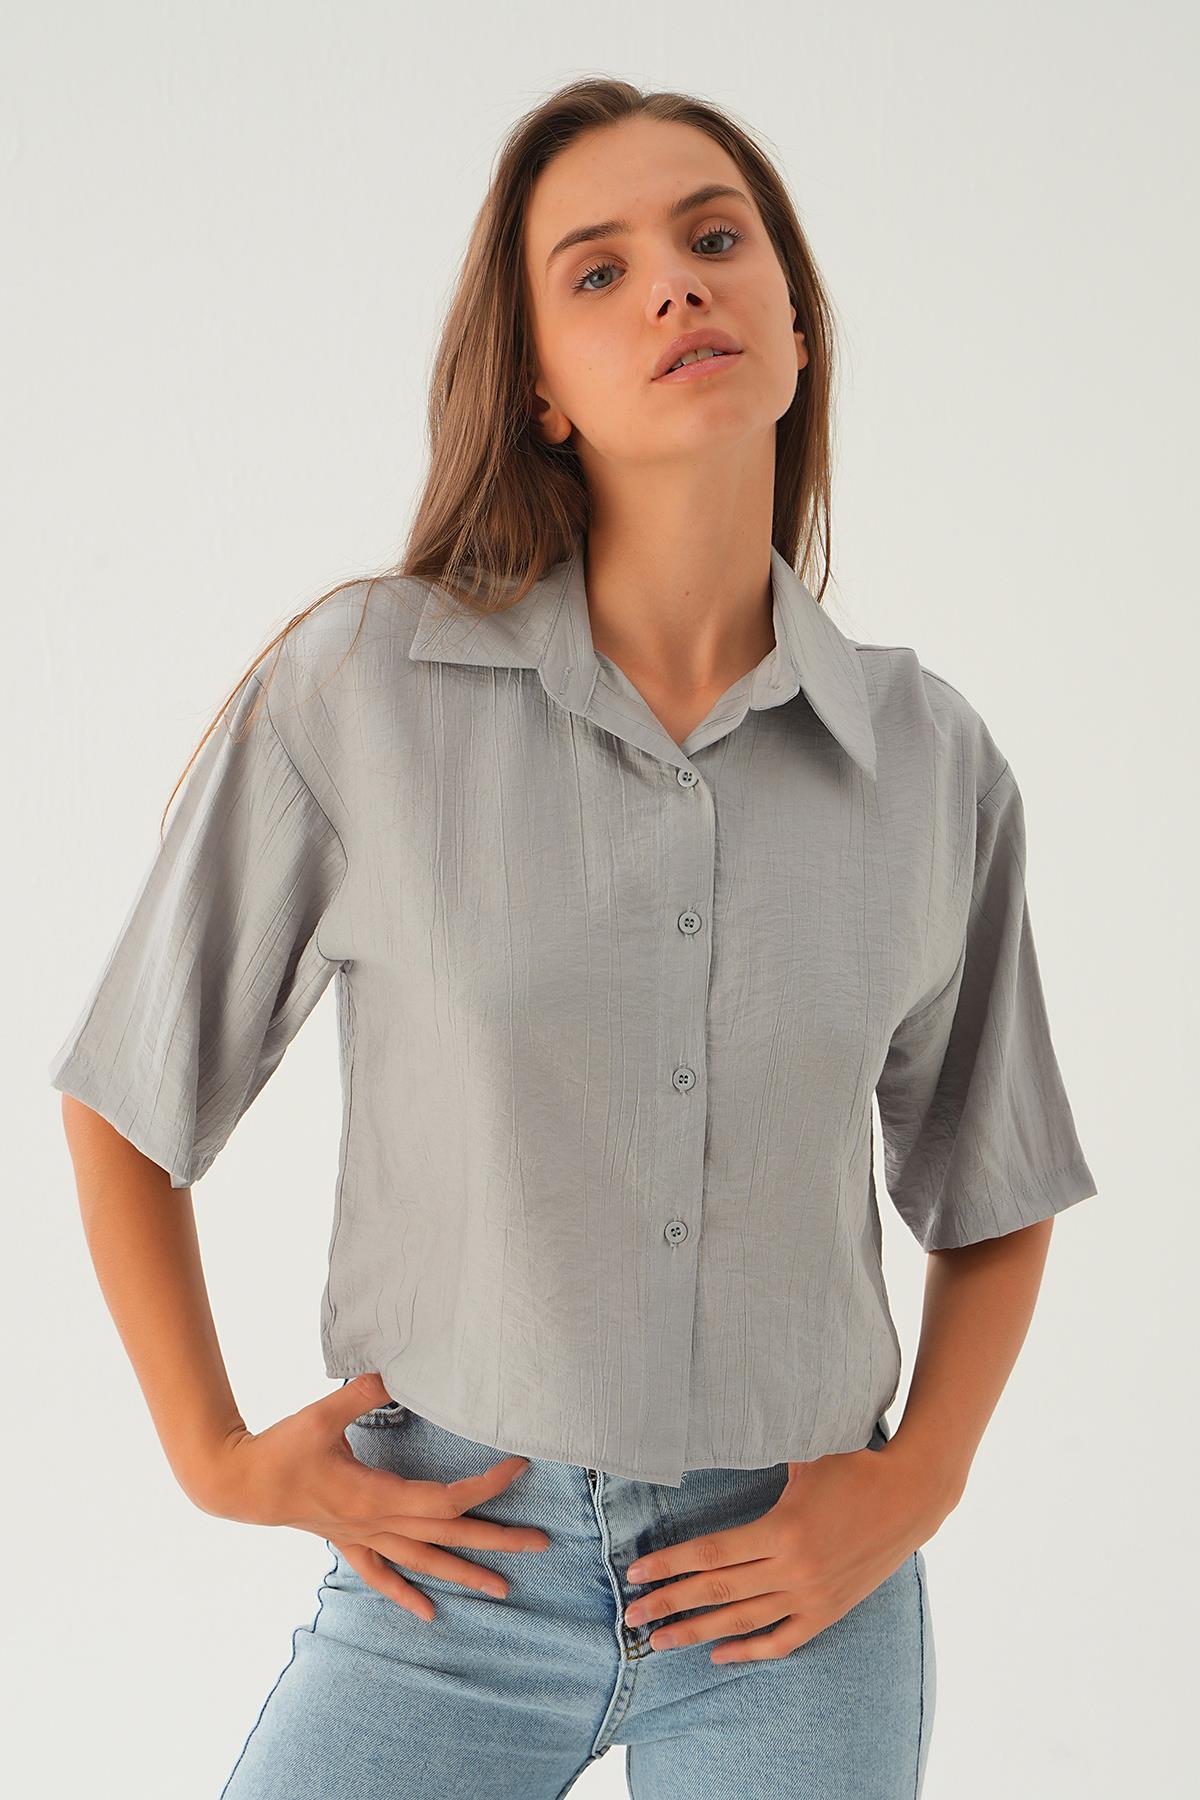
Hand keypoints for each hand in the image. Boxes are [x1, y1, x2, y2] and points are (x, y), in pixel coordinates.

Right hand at [186, 1372, 552, 1620]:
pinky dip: (407, 1594)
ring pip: (423, 1562)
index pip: (447, 1498)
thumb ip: (364, 1391)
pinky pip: (382, 1575)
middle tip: (542, 1544)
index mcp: (378, 1496)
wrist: (238, 1484)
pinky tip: (430, 1613)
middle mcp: (377, 1525)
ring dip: (465, 1574)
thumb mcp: (324, 1414)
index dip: (486, 1486)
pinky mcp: (347, 1541)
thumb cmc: (281, 1448)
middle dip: (497, 1540)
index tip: (518, 1465)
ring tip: (504, 1590)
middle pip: (448, 1536)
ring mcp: (363, 1538)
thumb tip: (397, 1369)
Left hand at [621, 1436, 951, 1662]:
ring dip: (698, 1633)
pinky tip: (718, 1655)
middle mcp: (794, 1569)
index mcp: (783, 1529)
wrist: (913, 1495)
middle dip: (670, 1604)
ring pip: (743, 1621)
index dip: (670, 1565)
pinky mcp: (829, 1610)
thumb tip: (713, 1424)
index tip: (636, 1574)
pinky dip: (749, 1650)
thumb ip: (760, 1445)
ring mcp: (812, 1595)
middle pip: (718, 1592)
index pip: (711, 1554)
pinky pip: (783, 1639)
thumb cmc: (854, 1463)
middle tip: (630, 1616)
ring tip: (659, 1641)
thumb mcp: (805, 1450)